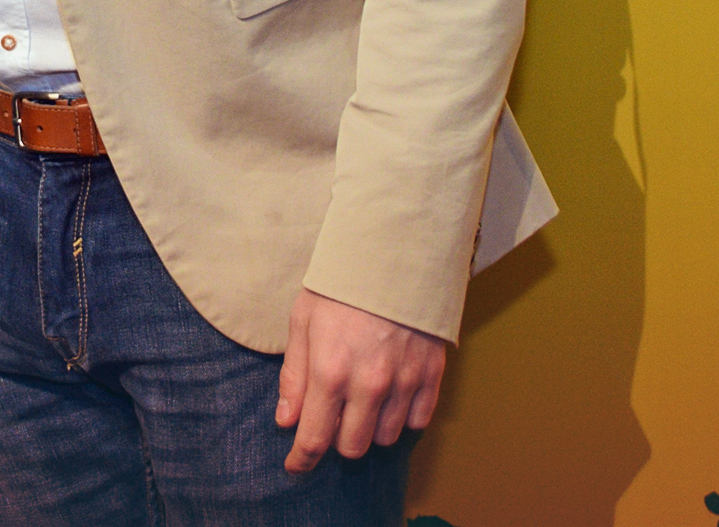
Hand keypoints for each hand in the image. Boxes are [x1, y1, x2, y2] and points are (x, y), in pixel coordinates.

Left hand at [274, 289, 446, 472]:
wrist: (395, 252)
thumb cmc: (341, 284)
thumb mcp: (303, 320)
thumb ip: (294, 375)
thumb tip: (287, 420)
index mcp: (331, 372)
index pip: (314, 439)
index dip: (302, 460)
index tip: (296, 466)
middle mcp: (369, 385)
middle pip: (353, 447)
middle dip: (337, 440)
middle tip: (333, 419)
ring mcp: (404, 381)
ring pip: (386, 438)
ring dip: (371, 428)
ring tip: (363, 402)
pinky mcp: (431, 374)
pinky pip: (418, 421)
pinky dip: (403, 418)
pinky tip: (391, 399)